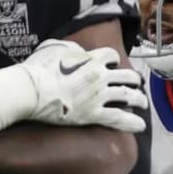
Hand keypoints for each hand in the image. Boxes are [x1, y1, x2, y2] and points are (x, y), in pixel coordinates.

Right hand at [17, 39, 146, 131]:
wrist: (30, 91)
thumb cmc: (38, 69)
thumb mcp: (54, 48)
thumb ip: (72, 48)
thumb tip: (80, 52)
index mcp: (91, 59)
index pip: (112, 55)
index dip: (113, 59)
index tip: (113, 64)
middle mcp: (100, 76)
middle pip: (127, 75)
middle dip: (134, 79)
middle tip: (135, 83)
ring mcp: (99, 96)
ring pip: (129, 96)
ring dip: (139, 99)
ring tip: (142, 102)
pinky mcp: (93, 115)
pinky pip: (119, 119)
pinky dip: (132, 122)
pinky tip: (140, 125)